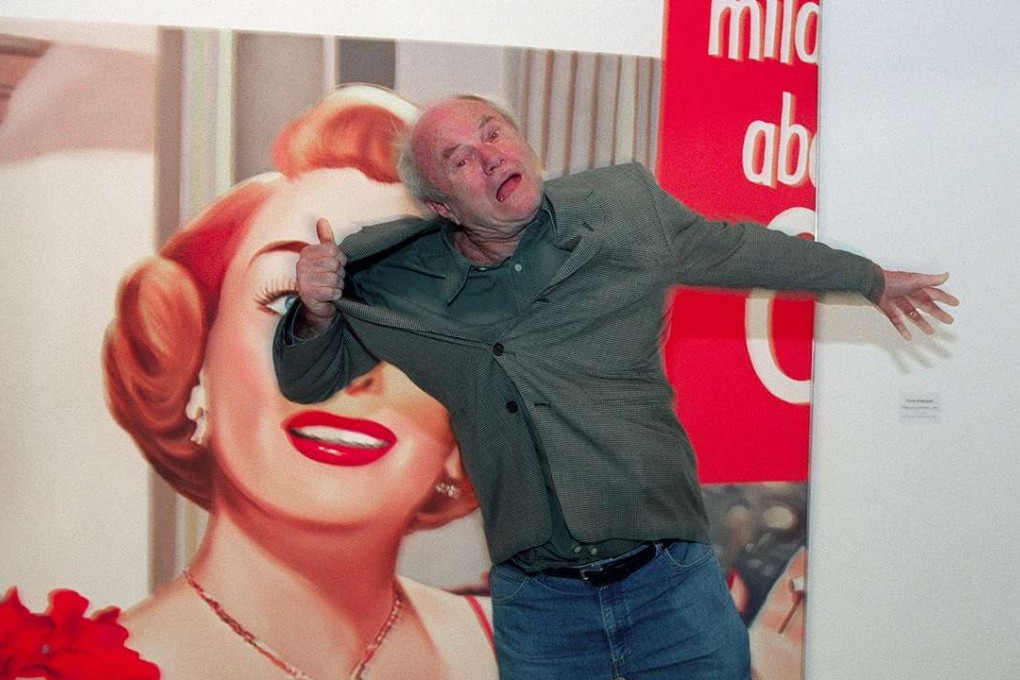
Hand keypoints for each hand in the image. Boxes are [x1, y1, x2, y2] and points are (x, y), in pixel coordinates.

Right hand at [294, 218, 346, 336]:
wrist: (317, 304)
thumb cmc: (324, 277)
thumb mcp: (326, 256)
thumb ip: (325, 239)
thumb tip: (322, 220)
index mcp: (307, 253)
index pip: (334, 250)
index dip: (341, 260)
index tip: (338, 265)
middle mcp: (301, 264)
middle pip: (335, 265)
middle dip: (340, 274)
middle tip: (334, 278)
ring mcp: (302, 280)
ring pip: (334, 279)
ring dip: (338, 285)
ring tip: (331, 287)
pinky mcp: (307, 294)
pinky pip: (332, 291)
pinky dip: (336, 294)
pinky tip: (330, 295)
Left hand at [876, 270, 957, 339]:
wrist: (873, 284)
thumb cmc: (893, 280)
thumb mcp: (914, 280)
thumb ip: (930, 280)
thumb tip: (946, 275)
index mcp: (916, 287)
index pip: (935, 293)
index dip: (945, 298)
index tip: (956, 304)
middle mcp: (909, 295)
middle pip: (927, 306)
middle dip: (938, 313)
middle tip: (949, 320)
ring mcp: (899, 303)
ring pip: (913, 315)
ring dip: (922, 323)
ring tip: (931, 332)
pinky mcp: (889, 310)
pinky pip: (898, 321)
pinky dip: (903, 329)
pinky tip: (909, 337)